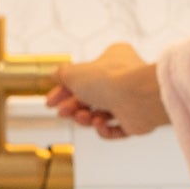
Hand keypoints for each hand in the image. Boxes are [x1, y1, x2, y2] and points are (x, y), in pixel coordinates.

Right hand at [45, 41, 170, 138]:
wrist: (139, 98)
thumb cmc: (109, 80)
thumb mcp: (75, 73)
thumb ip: (63, 74)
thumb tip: (56, 73)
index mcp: (113, 59)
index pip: (84, 76)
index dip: (64, 90)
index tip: (50, 102)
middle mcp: (124, 77)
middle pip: (92, 96)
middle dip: (74, 106)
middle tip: (62, 113)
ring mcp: (132, 100)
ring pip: (102, 113)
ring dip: (88, 118)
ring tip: (83, 118)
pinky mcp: (137, 119)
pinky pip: (117, 128)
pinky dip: (105, 130)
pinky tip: (100, 125)